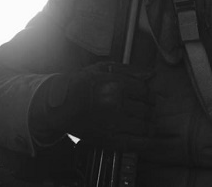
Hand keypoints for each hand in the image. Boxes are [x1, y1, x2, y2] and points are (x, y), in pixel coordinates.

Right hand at [30, 62, 154, 150]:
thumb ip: (129, 70)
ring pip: (145, 125)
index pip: (145, 91)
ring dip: (149, 124)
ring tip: (146, 122)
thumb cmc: (80, 84)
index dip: (148, 94)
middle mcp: (117, 104)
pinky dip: (146, 141)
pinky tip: (146, 137)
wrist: (60, 105)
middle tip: (146, 109)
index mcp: (116, 85)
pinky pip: (137, 143)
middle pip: (146, 108)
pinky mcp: (110, 139)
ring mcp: (114, 123)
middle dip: (149, 109)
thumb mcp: (102, 69)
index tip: (148, 96)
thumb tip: (150, 74)